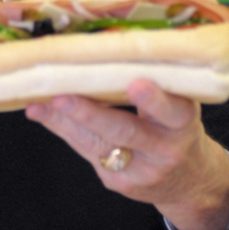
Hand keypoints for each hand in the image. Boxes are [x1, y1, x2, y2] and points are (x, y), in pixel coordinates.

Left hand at [26, 79, 228, 229]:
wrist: (189, 180)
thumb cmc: (176, 127)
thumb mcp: (180, 104)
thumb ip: (157, 83)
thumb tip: (110, 47)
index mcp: (184, 123)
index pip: (172, 111)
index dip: (154, 100)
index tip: (136, 85)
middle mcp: (164, 150)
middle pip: (126, 132)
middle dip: (91, 114)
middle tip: (63, 97)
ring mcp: (140, 171)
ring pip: (97, 144)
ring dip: (64, 122)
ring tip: (39, 106)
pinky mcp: (118, 182)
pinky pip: (86, 152)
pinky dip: (63, 129)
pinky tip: (42, 113)